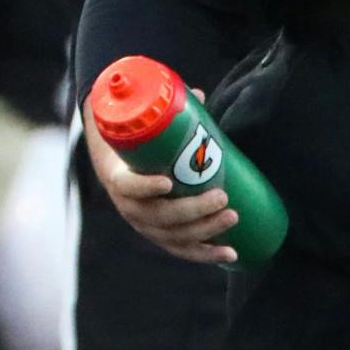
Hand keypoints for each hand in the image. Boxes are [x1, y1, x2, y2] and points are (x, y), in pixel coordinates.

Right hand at [83, 94, 237, 265]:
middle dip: (194, 210)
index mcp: (118, 179)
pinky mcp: (161, 238)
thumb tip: (196, 94)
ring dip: (206, 229)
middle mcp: (130, 209)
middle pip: (161, 216)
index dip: (146, 188)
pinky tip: (230, 253)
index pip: (128, 187)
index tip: (168, 181)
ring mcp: (146, 227)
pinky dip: (207, 255)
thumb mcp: (139, 130)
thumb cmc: (133, 147)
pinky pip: (183, 251)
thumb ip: (165, 114)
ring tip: (232, 216)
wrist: (117, 170)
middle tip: (221, 196)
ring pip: (176, 235)